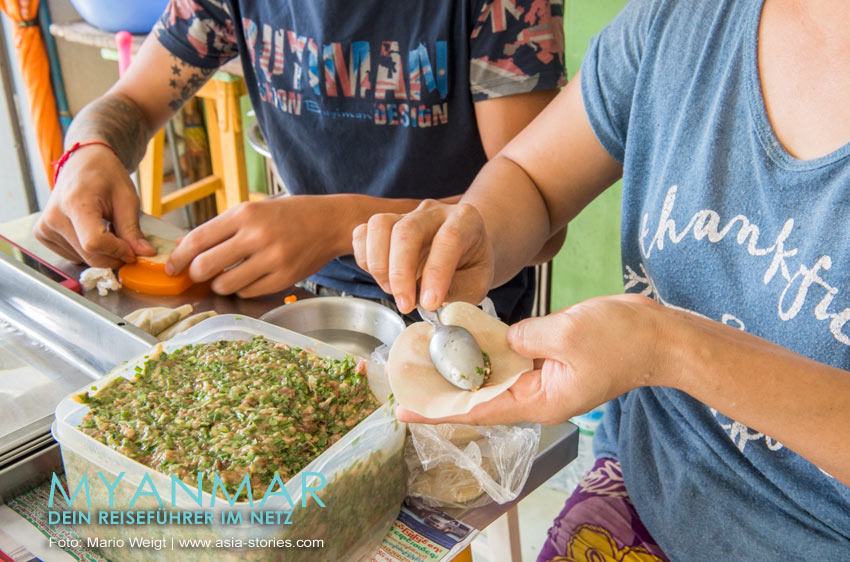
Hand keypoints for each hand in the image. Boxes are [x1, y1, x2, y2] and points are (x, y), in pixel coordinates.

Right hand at [34, 146, 154, 267]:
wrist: (83, 163)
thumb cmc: (106, 176)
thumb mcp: (126, 199)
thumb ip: (132, 230)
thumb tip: (145, 254)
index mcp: (75, 203)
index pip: (94, 243)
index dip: (118, 251)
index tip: (133, 250)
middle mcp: (54, 217)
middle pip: (89, 255)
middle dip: (114, 256)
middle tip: (127, 243)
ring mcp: (45, 227)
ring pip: (82, 259)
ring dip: (103, 253)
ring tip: (107, 229)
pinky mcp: (42, 234)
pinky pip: (72, 256)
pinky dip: (89, 251)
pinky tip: (93, 232)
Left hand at [167, 196, 348, 297]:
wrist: (329, 222)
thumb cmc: (288, 215)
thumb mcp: (254, 210)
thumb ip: (223, 228)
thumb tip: (187, 249)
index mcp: (244, 214)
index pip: (198, 240)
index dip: (179, 257)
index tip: (172, 267)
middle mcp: (256, 236)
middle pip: (206, 266)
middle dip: (196, 274)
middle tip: (199, 275)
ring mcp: (272, 259)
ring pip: (226, 285)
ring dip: (220, 284)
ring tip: (227, 277)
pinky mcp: (284, 278)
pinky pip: (248, 292)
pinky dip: (242, 289)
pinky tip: (250, 278)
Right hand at [352, 199, 494, 312]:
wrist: (465, 250)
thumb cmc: (471, 267)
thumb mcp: (478, 284)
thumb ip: (457, 291)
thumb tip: (427, 302)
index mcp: (466, 220)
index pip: (448, 239)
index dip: (436, 273)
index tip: (430, 303)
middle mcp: (434, 211)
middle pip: (408, 231)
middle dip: (401, 273)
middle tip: (405, 304)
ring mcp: (407, 214)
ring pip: (380, 225)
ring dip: (379, 264)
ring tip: (392, 290)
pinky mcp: (385, 224)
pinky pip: (363, 233)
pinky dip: (365, 259)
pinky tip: (381, 278)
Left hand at [396, 294, 668, 424]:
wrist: (661, 336)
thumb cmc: (622, 339)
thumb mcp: (565, 333)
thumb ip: (524, 338)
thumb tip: (502, 340)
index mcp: (539, 401)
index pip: (477, 410)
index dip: (439, 409)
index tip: (405, 409)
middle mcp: (537, 397)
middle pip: (480, 398)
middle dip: (443, 390)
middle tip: (407, 378)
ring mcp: (545, 381)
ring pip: (494, 380)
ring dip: (463, 370)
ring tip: (426, 360)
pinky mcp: (551, 364)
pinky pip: (512, 362)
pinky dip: (488, 353)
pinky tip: (466, 340)